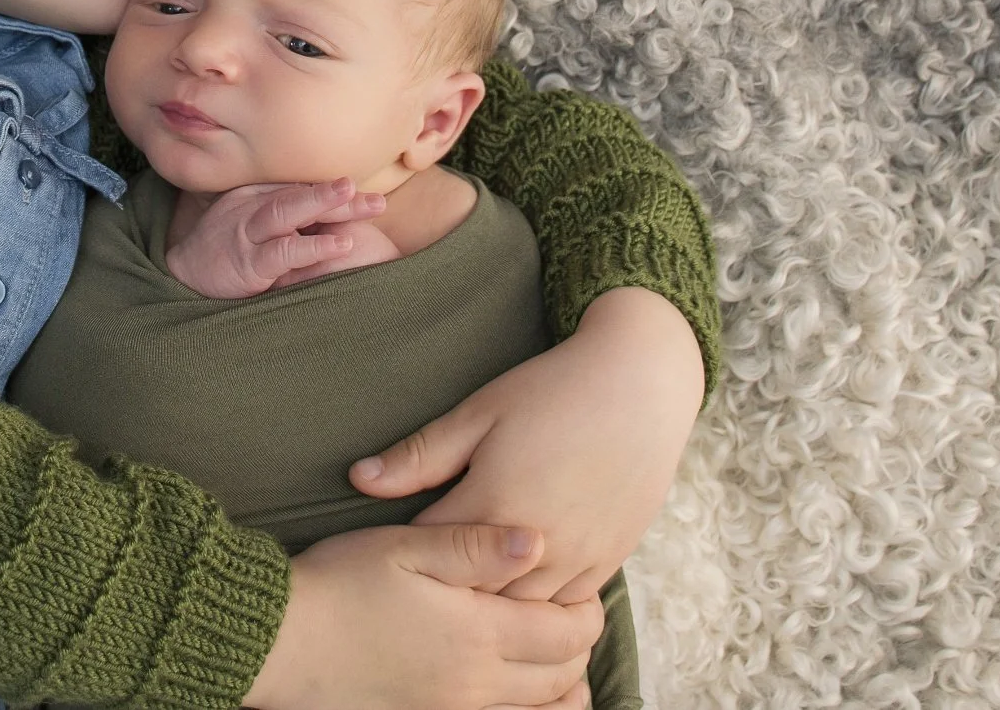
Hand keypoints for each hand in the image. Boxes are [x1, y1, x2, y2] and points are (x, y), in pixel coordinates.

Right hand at [163, 178, 389, 298]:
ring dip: (325, 204)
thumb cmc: (222, 249)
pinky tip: (341, 244)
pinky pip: (283, 252)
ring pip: (288, 212)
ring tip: (361, 203)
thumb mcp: (247, 222)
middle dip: (336, 194)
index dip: (330, 190)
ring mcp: (246, 233)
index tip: (363, 191)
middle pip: (297, 195)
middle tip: (372, 195)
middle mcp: (250, 207)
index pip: (297, 188)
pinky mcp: (247, 262)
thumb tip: (323, 213)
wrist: (182, 274)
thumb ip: (278, 213)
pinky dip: (313, 246)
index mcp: (253, 195)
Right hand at [245, 523, 601, 709]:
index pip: (564, 632)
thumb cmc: (340, 583)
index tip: (586, 587)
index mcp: (478, 632)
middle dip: (578, 648)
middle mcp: (476, 681)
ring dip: (560, 687)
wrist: (280, 641)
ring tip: (560, 661)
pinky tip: (515, 690)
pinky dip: (526, 709)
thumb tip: (537, 540)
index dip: (587, 611)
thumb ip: (475, 545)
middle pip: (561, 677)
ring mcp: (452, 708)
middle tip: (576, 616)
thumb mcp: (407, 547)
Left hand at [349, 287, 703, 603]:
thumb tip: (357, 479)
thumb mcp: (479, 413)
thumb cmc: (552, 390)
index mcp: (493, 503)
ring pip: (521, 613)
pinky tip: (517, 600)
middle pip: (473, 596)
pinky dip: (539, 611)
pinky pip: (566, 611)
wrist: (641, 384)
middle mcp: (536, 543)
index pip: (430, 554)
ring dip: (492, 607)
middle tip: (421, 580)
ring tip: (462, 598)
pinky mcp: (608, 562)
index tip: (386, 550)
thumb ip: (420, 455)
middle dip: (446, 590)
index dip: (404, 554)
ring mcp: (578, 558)